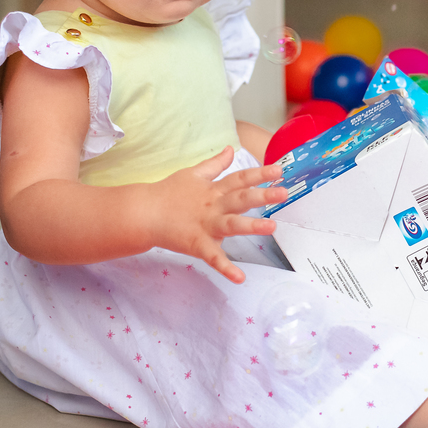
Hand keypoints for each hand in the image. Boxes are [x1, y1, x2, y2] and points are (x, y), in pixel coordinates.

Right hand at [150, 147, 286, 283]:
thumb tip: (230, 149)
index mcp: (214, 189)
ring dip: (251, 225)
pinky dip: (225, 268)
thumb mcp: (193, 174)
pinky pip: (213, 257)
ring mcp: (206, 225)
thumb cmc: (168, 193)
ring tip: (272, 227)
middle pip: (241, 198)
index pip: (240, 178)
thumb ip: (215, 165)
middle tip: (284, 193)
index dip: (259, 173)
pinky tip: (240, 278)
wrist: (143, 213)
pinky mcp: (196, 244)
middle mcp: (214, 205)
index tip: (279, 169)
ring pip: (232, 224)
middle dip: (263, 195)